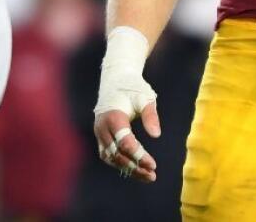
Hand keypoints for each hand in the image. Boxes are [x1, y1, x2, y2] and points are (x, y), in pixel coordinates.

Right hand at [92, 46, 159, 183]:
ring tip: (147, 176)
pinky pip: (108, 155)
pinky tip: (136, 169)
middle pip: (117, 154)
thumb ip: (150, 115)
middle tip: (152, 175)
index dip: (139, 155)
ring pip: (111, 158)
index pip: (125, 143)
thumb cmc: (133, 87)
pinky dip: (120, 164)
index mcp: (113, 117)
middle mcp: (102, 127)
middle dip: (135, 166)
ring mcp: (99, 133)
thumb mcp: (145, 97)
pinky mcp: (100, 136)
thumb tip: (156, 135)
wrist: (115, 79)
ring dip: (128, 168)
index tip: (153, 165)